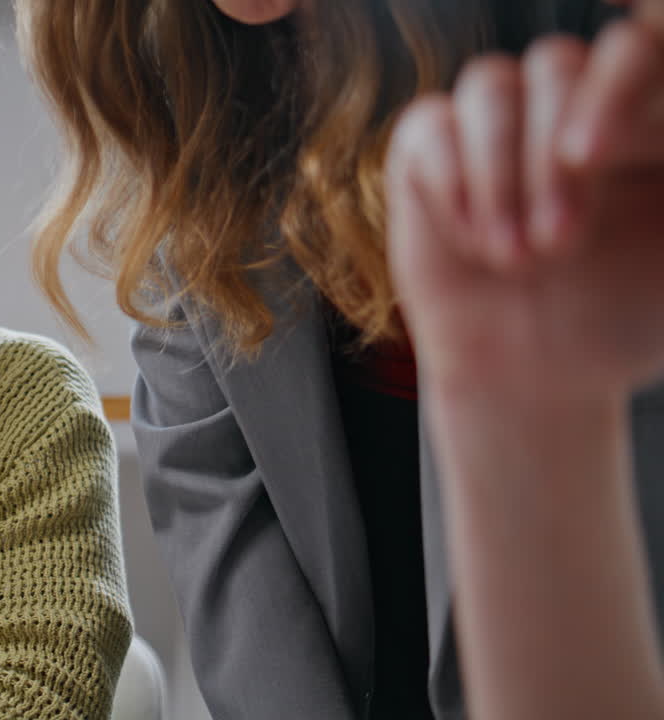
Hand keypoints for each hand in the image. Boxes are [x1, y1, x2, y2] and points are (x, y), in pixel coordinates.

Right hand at [385, 17, 663, 405]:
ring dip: (498, 174)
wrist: (534, 373)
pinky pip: (430, 123)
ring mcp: (494, 123)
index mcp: (635, 115)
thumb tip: (633, 126)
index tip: (596, 162)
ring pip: (490, 84)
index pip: (632, 55)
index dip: (612, 94)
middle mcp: (564, 105)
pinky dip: (449, 180)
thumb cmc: (615, 313)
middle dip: (550, 159)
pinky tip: (469, 237)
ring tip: (508, 257)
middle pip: (557, 63)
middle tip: (557, 244)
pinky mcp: (429, 149)